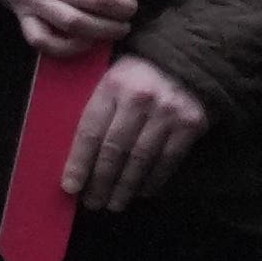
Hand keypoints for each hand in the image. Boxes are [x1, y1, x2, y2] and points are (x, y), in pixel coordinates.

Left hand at [57, 49, 210, 209]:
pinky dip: (154, 178)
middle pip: (114, 149)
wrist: (188, 57)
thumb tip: (77, 152)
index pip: (90, 131)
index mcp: (111, 85)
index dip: (79, 161)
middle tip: (92, 202)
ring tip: (114, 203)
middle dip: (101, 180)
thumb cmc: (138, 72)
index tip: (70, 186)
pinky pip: (169, 158)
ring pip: (141, 158)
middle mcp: (139, 99)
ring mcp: (167, 112)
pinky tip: (143, 192)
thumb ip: (97, 107)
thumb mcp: (111, 77)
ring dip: (126, 185)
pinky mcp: (191, 123)